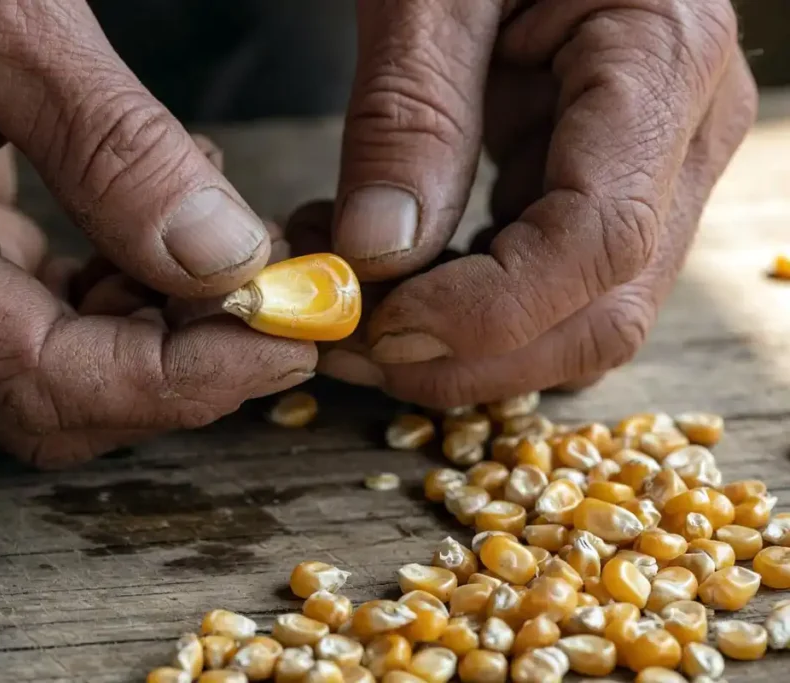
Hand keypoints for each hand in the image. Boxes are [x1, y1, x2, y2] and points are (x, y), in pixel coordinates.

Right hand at [0, 0, 315, 467]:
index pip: (40, 375)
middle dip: (176, 371)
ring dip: (158, 337)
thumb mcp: (3, 15)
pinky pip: (40, 324)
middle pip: (47, 400)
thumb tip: (222, 261)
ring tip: (224, 252)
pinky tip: (162, 237)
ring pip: (53, 375)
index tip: (284, 349)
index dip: (178, 382)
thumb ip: (114, 145)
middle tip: (272, 308)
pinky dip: (122, 303)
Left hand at [327, 0, 756, 405]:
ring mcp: (655, 168)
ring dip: (460, 347)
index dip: (485, 313)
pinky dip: (463, 310)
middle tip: (348, 343)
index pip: (598, 240)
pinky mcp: (606, 186)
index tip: (376, 328)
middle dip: (468, 357)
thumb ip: (411, 117)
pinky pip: (550, 287)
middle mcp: (685, 132)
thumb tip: (375, 254)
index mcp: (663, 57)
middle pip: (600, 312)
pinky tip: (388, 278)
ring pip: (579, 320)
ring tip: (354, 301)